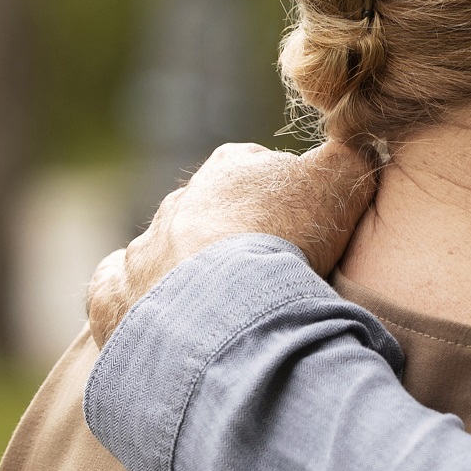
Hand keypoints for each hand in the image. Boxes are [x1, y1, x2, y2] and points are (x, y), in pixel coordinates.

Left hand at [84, 140, 380, 345]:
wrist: (227, 307)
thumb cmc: (287, 240)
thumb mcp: (344, 181)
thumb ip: (350, 155)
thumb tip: (358, 141)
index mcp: (230, 170)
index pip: (256, 173)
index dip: (282, 205)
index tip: (301, 237)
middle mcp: (178, 203)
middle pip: (208, 218)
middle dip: (230, 245)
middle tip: (265, 286)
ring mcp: (141, 251)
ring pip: (162, 258)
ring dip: (186, 282)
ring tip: (222, 321)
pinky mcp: (112, 298)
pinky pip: (115, 294)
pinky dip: (134, 307)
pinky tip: (160, 329)